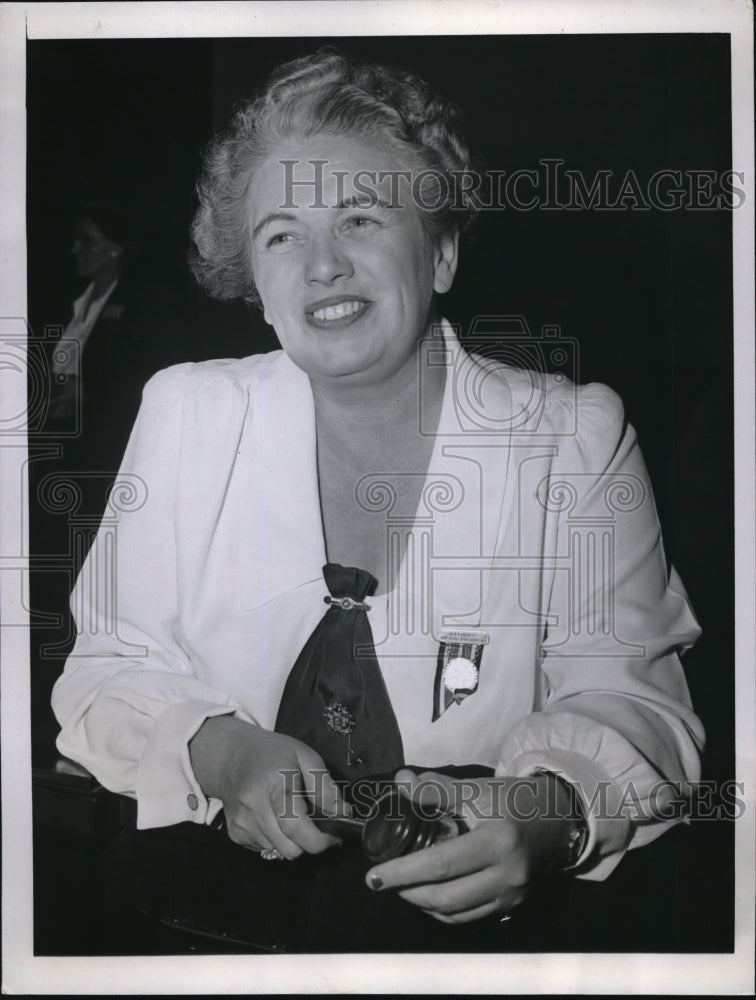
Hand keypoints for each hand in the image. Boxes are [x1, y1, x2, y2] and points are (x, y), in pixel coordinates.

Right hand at [189, 716, 349, 858]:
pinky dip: (276, 840)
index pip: (295, 826)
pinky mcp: (236, 834)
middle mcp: (254, 806)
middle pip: (290, 848)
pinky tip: (274, 818)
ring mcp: (242, 822)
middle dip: (309, 843)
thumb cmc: (272, 753)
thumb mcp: (305, 756)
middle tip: (316, 825)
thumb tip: (343, 814)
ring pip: (279, 852)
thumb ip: (325, 786)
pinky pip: (265, 850)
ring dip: (292, 842)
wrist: (230, 756)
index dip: (320, 839)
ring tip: (292, 816)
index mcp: (275, 784)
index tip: (333, 835)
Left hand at [364, 769, 570, 922]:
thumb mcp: (477, 788)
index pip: (440, 864)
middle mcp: (507, 874)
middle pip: (445, 897)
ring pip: (455, 914)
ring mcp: (512, 895)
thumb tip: (401, 782)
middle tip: (384, 881)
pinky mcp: (513, 905)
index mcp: (497, 841)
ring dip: (423, 904)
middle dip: (408, 892)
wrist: (559, 818)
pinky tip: (429, 895)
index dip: (402, 872)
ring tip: (403, 886)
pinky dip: (444, 911)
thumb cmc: (515, 799)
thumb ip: (437, 788)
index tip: (374, 876)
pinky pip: (470, 917)